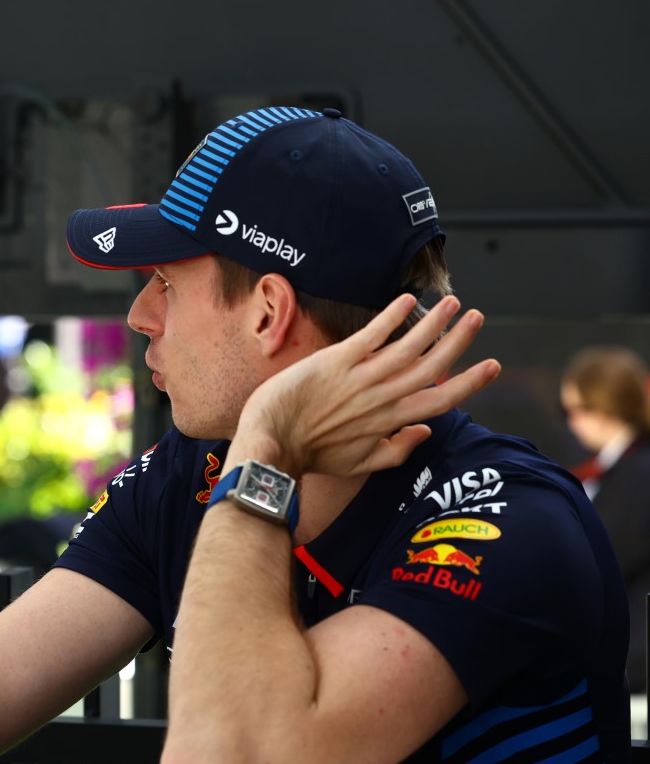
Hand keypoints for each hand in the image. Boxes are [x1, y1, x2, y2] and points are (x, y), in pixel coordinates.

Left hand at [232, 295, 499, 477]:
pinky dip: (392, 317)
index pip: (441, 400)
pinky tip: (407, 300)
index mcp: (390, 421)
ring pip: (408, 347)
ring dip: (433, 323)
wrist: (271, 443)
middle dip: (458, 340)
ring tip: (452, 303)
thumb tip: (425, 431)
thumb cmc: (312, 455)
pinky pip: (372, 334)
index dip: (470, 382)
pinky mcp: (337, 360)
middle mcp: (382, 397)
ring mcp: (361, 377)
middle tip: (476, 318)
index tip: (492, 364)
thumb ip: (397, 450)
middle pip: (432, 366)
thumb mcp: (360, 464)